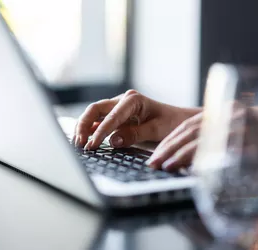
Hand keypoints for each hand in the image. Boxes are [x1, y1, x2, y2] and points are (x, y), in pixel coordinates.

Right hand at [73, 90, 200, 149]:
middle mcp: (123, 100)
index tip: (92, 145)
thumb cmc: (171, 124)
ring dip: (84, 127)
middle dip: (84, 125)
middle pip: (95, 110)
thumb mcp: (155, 130)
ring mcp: (118, 107)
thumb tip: (111, 140)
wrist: (179, 122)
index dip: (100, 132)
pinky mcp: (117, 116)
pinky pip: (99, 121)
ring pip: (94, 114)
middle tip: (79, 143)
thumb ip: (134, 135)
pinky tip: (84, 139)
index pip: (111, 116)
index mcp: (133, 100)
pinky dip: (90, 129)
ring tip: (78, 143)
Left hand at [147, 105, 257, 171]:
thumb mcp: (235, 131)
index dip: (170, 140)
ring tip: (165, 166)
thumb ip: (214, 138)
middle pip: (189, 131)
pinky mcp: (248, 136)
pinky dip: (204, 158)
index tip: (156, 153)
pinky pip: (221, 149)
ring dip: (180, 154)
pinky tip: (192, 168)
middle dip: (168, 148)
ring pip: (201, 139)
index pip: (187, 125)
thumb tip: (190, 156)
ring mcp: (237, 123)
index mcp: (220, 112)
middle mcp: (225, 113)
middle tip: (153, 162)